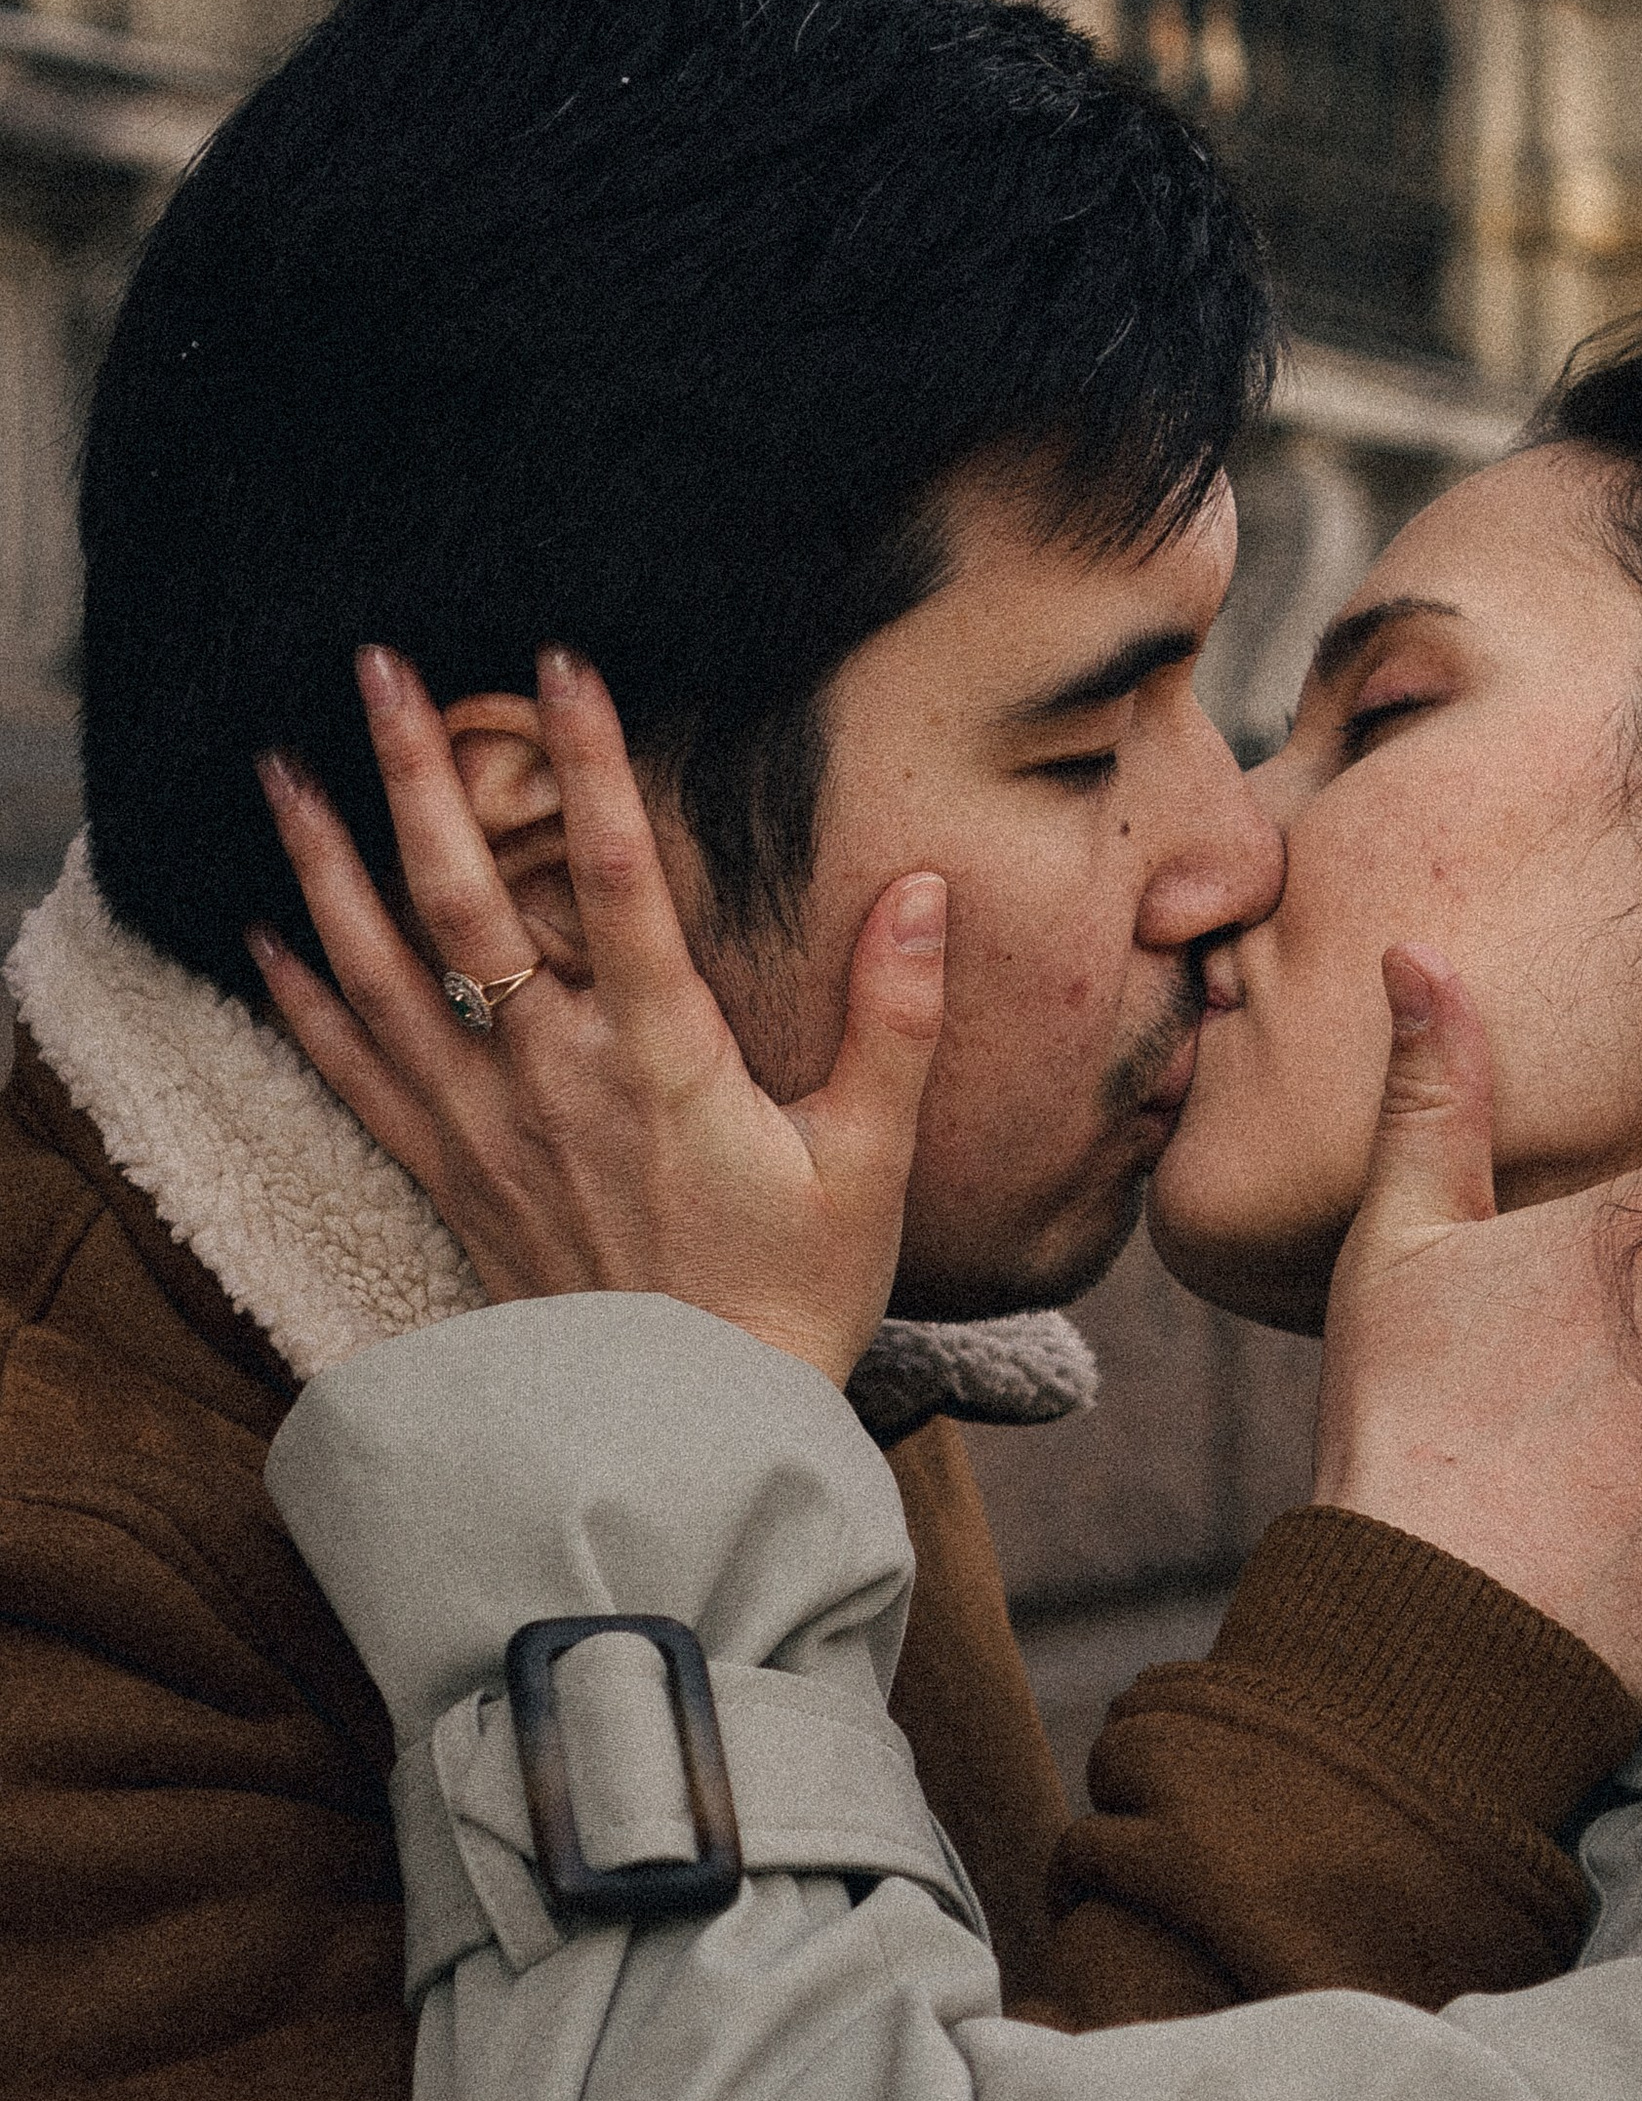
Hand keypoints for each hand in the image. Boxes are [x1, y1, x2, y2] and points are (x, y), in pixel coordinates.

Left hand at [249, 649, 945, 1392]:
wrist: (693, 1437)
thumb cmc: (795, 1300)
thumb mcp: (871, 1162)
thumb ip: (896, 1020)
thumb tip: (919, 891)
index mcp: (665, 1065)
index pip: (621, 882)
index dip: (592, 766)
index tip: (563, 662)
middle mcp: (555, 1082)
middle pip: (466, 903)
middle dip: (416, 776)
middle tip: (377, 668)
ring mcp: (488, 1130)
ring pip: (384, 975)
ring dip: (326, 865)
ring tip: (276, 768)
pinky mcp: (451, 1179)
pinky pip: (355, 1076)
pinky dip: (304, 1001)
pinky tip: (264, 936)